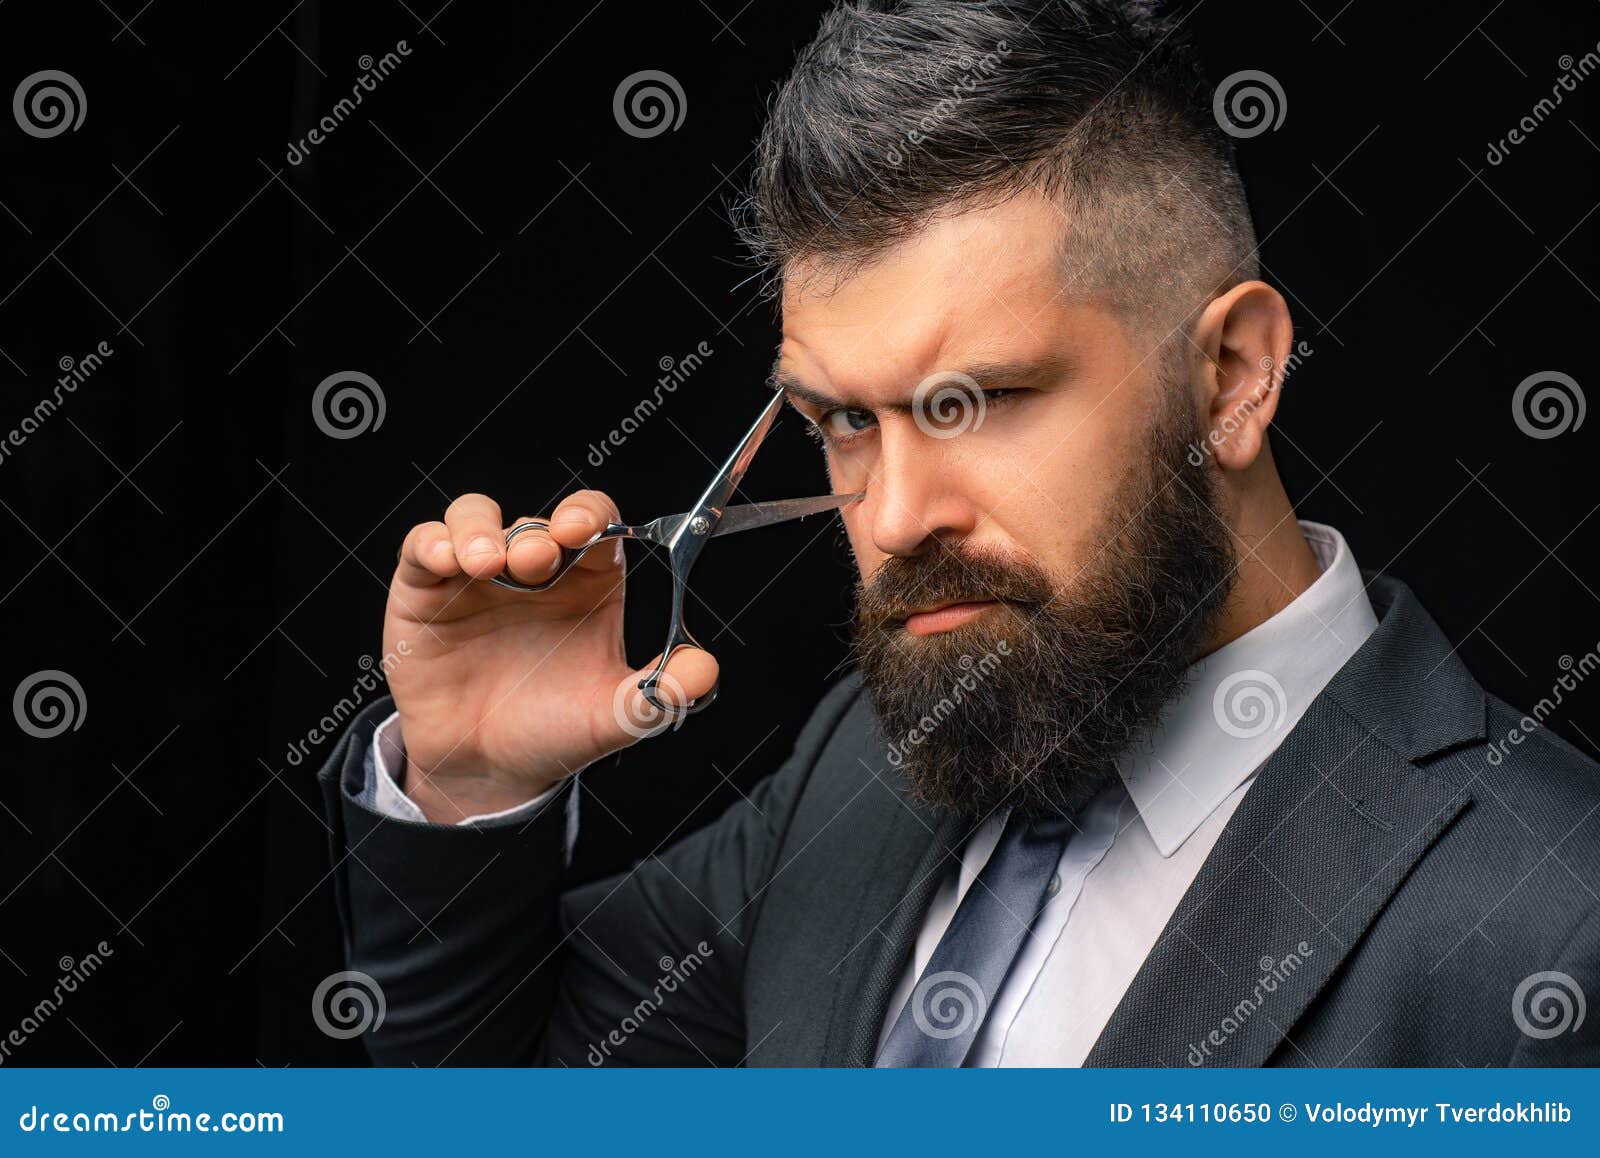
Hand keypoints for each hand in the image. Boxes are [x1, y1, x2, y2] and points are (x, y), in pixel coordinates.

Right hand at [382, 491, 717, 821]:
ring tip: (487, 563)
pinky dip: (435, 543)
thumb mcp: (614, 717)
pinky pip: (424, 545)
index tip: (582, 529)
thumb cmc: (553, 731)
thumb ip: (662, 692)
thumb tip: (706, 669)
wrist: (486, 769)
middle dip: (538, 530)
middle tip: (537, 561)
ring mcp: (478, 575)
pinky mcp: (426, 590)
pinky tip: (448, 562)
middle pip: (536, 519)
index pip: (595, 522)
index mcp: (587, 583)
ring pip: (474, 516)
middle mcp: (534, 572)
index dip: (589, 514)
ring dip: (480, 528)